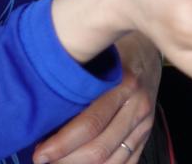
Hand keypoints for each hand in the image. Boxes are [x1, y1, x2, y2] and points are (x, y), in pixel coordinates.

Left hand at [33, 33, 159, 163]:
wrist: (152, 39)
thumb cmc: (116, 46)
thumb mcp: (98, 51)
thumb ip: (76, 74)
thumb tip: (41, 101)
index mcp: (124, 83)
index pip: (90, 124)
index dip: (62, 144)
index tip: (39, 153)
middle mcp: (137, 105)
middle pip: (100, 148)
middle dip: (66, 160)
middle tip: (41, 159)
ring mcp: (144, 122)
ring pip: (112, 160)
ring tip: (57, 163)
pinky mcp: (147, 133)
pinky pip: (126, 162)